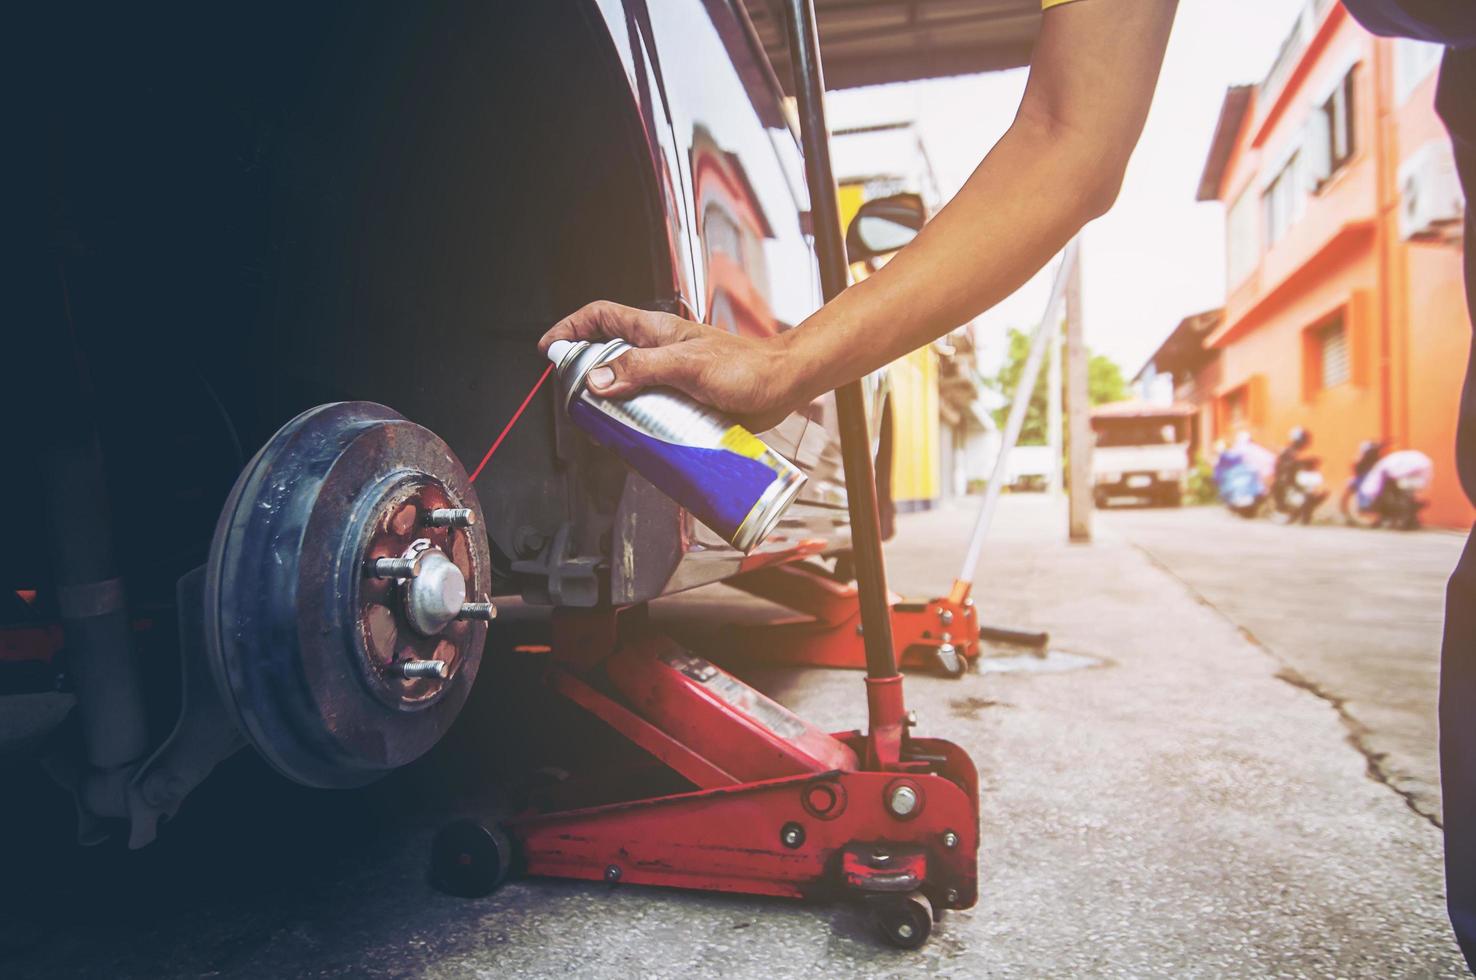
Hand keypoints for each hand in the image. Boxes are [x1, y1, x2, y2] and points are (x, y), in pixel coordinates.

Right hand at [539, 302, 800, 430]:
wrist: (784, 386)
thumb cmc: (747, 367)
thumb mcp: (688, 366)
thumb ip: (641, 370)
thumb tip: (596, 379)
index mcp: (655, 332)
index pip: (600, 318)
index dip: (570, 329)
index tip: (549, 351)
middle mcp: (659, 353)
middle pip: (607, 358)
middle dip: (587, 379)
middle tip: (579, 404)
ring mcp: (670, 378)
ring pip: (627, 389)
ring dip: (614, 409)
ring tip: (609, 429)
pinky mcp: (684, 402)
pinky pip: (651, 412)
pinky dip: (639, 427)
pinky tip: (639, 445)